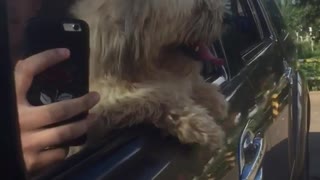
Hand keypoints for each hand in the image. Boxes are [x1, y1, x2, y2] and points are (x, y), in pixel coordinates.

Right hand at [14, 48, 99, 172]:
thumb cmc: (3, 120)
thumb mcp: (7, 98)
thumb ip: (17, 87)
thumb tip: (31, 64)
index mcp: (10, 99)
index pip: (26, 71)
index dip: (46, 58)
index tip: (66, 52)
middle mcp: (19, 119)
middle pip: (59, 110)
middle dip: (82, 103)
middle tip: (96, 97)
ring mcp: (26, 141)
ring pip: (64, 132)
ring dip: (83, 125)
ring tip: (93, 118)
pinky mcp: (30, 161)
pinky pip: (57, 153)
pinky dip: (65, 147)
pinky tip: (67, 142)